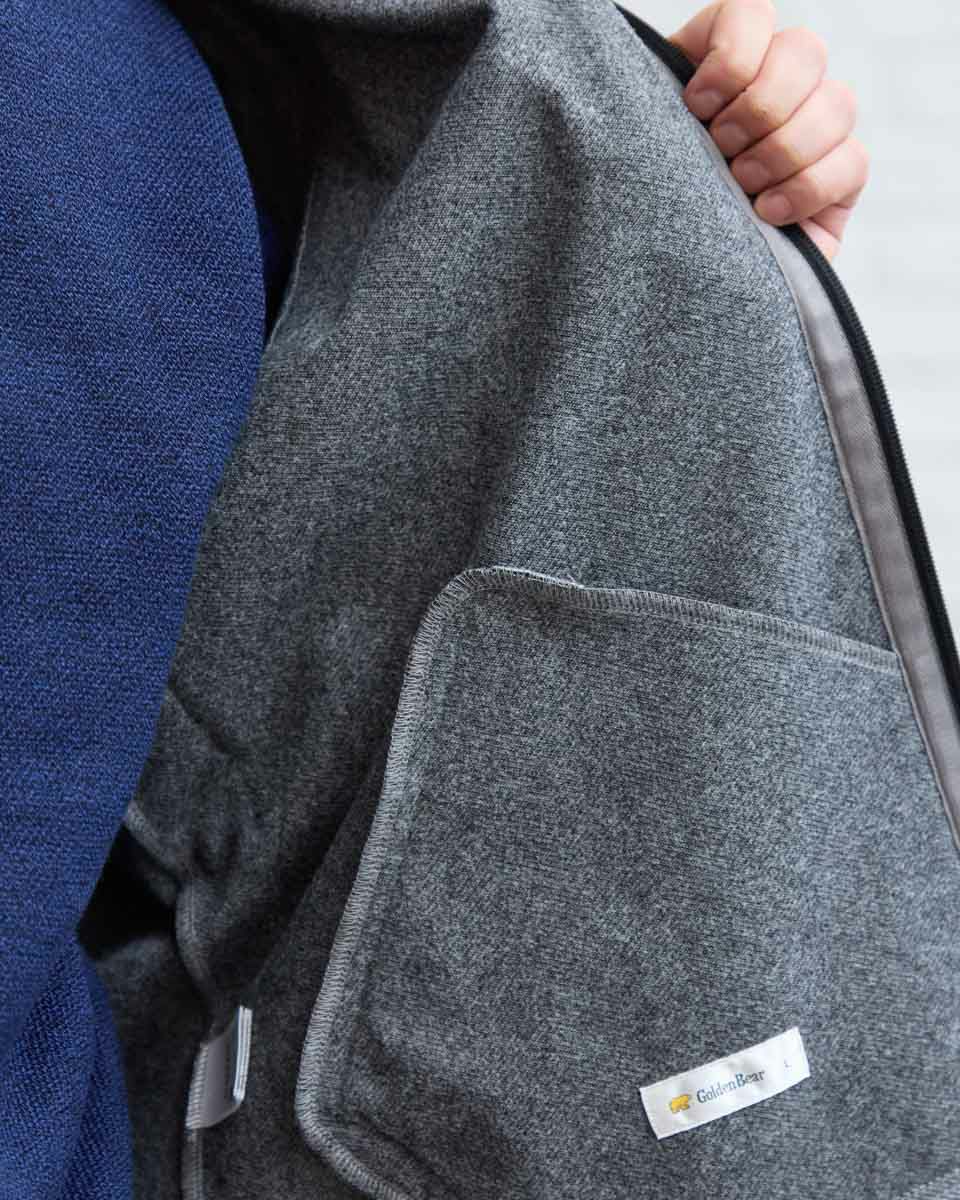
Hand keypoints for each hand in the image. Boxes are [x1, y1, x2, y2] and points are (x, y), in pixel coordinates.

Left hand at [669, 0, 867, 260]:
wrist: (669, 283)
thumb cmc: (649, 209)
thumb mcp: (642, 149)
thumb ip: (650, 102)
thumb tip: (652, 75)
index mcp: (724, 64)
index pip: (751, 13)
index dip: (732, 55)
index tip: (693, 105)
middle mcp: (778, 87)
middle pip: (804, 50)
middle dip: (760, 105)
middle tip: (721, 149)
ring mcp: (815, 131)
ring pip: (837, 103)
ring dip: (782, 150)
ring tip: (741, 188)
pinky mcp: (839, 179)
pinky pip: (852, 160)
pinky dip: (807, 187)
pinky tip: (767, 214)